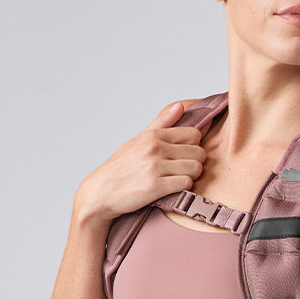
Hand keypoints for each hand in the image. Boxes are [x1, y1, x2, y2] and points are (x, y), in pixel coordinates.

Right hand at [75, 100, 205, 221]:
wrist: (101, 192)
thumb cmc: (120, 167)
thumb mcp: (138, 140)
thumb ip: (162, 123)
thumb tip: (180, 106)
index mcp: (153, 136)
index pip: (193, 134)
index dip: (193, 146)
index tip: (184, 155)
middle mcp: (155, 148)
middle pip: (198, 152)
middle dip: (195, 162)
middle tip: (184, 170)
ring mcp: (155, 167)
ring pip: (195, 168)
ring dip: (191, 176)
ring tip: (179, 179)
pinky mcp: (156, 186)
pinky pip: (186, 184)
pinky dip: (184, 188)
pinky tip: (173, 189)